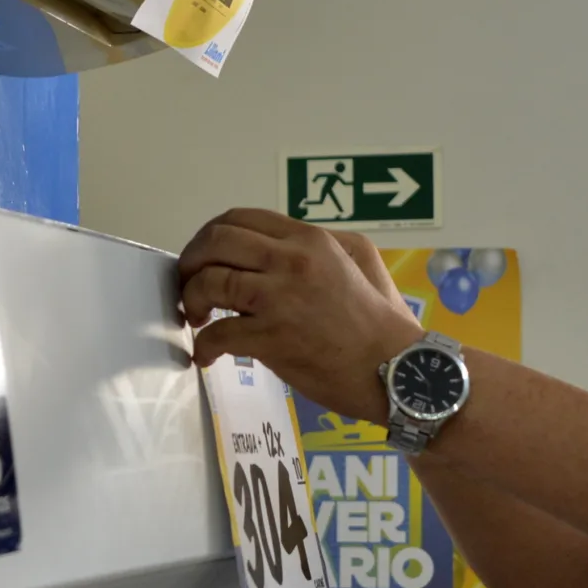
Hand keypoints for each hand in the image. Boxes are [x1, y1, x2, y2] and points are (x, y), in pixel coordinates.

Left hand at [178, 209, 423, 420]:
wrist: (398, 369)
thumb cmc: (382, 322)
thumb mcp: (358, 261)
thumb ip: (315, 248)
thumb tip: (274, 250)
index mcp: (310, 240)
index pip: (241, 218)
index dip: (210, 236)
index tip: (205, 257)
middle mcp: (293, 261)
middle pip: (216, 241)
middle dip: (191, 261)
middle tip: (190, 283)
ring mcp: (281, 298)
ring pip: (210, 282)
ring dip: (193, 299)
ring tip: (198, 317)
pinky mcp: (273, 338)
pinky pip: (219, 334)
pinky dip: (205, 345)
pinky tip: (207, 355)